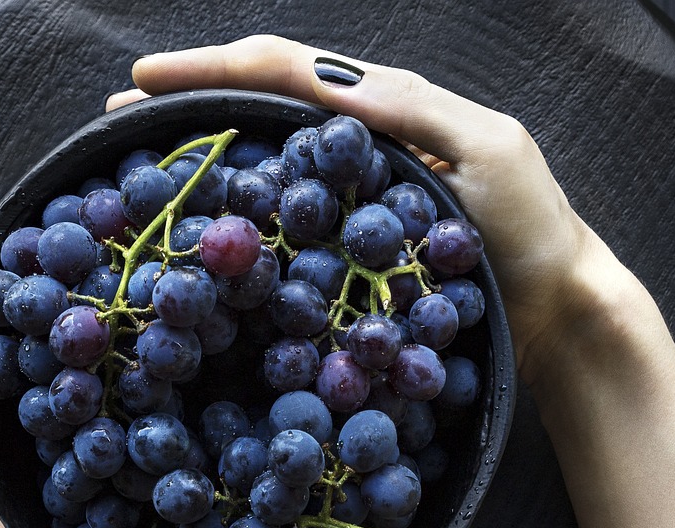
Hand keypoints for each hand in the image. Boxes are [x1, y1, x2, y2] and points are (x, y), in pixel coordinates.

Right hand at [107, 34, 638, 384]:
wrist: (558, 309)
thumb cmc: (533, 230)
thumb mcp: (487, 150)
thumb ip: (412, 113)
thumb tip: (326, 87)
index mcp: (387, 108)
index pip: (285, 71)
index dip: (212, 69)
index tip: (143, 80)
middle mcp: (360, 146)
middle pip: (260, 110)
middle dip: (187, 106)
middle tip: (116, 121)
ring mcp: (354, 201)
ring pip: (266, 167)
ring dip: (202, 160)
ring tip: (140, 171)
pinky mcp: (355, 252)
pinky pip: (288, 230)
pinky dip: (241, 224)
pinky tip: (208, 238)